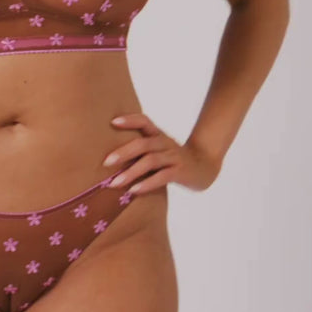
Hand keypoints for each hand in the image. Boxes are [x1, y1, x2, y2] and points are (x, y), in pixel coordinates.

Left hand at [103, 114, 222, 192]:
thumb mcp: (159, 148)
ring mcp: (173, 157)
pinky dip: (147, 183)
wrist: (205, 167)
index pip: (144, 121)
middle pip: (143, 144)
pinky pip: (162, 176)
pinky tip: (134, 190)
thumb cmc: (174, 159)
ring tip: (115, 183)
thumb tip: (110, 157)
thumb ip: (141, 148)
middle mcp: (165, 143)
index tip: (113, 122)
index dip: (130, 120)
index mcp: (158, 135)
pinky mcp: (180, 172)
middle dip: (123, 153)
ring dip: (131, 172)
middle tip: (106, 162)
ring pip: (150, 161)